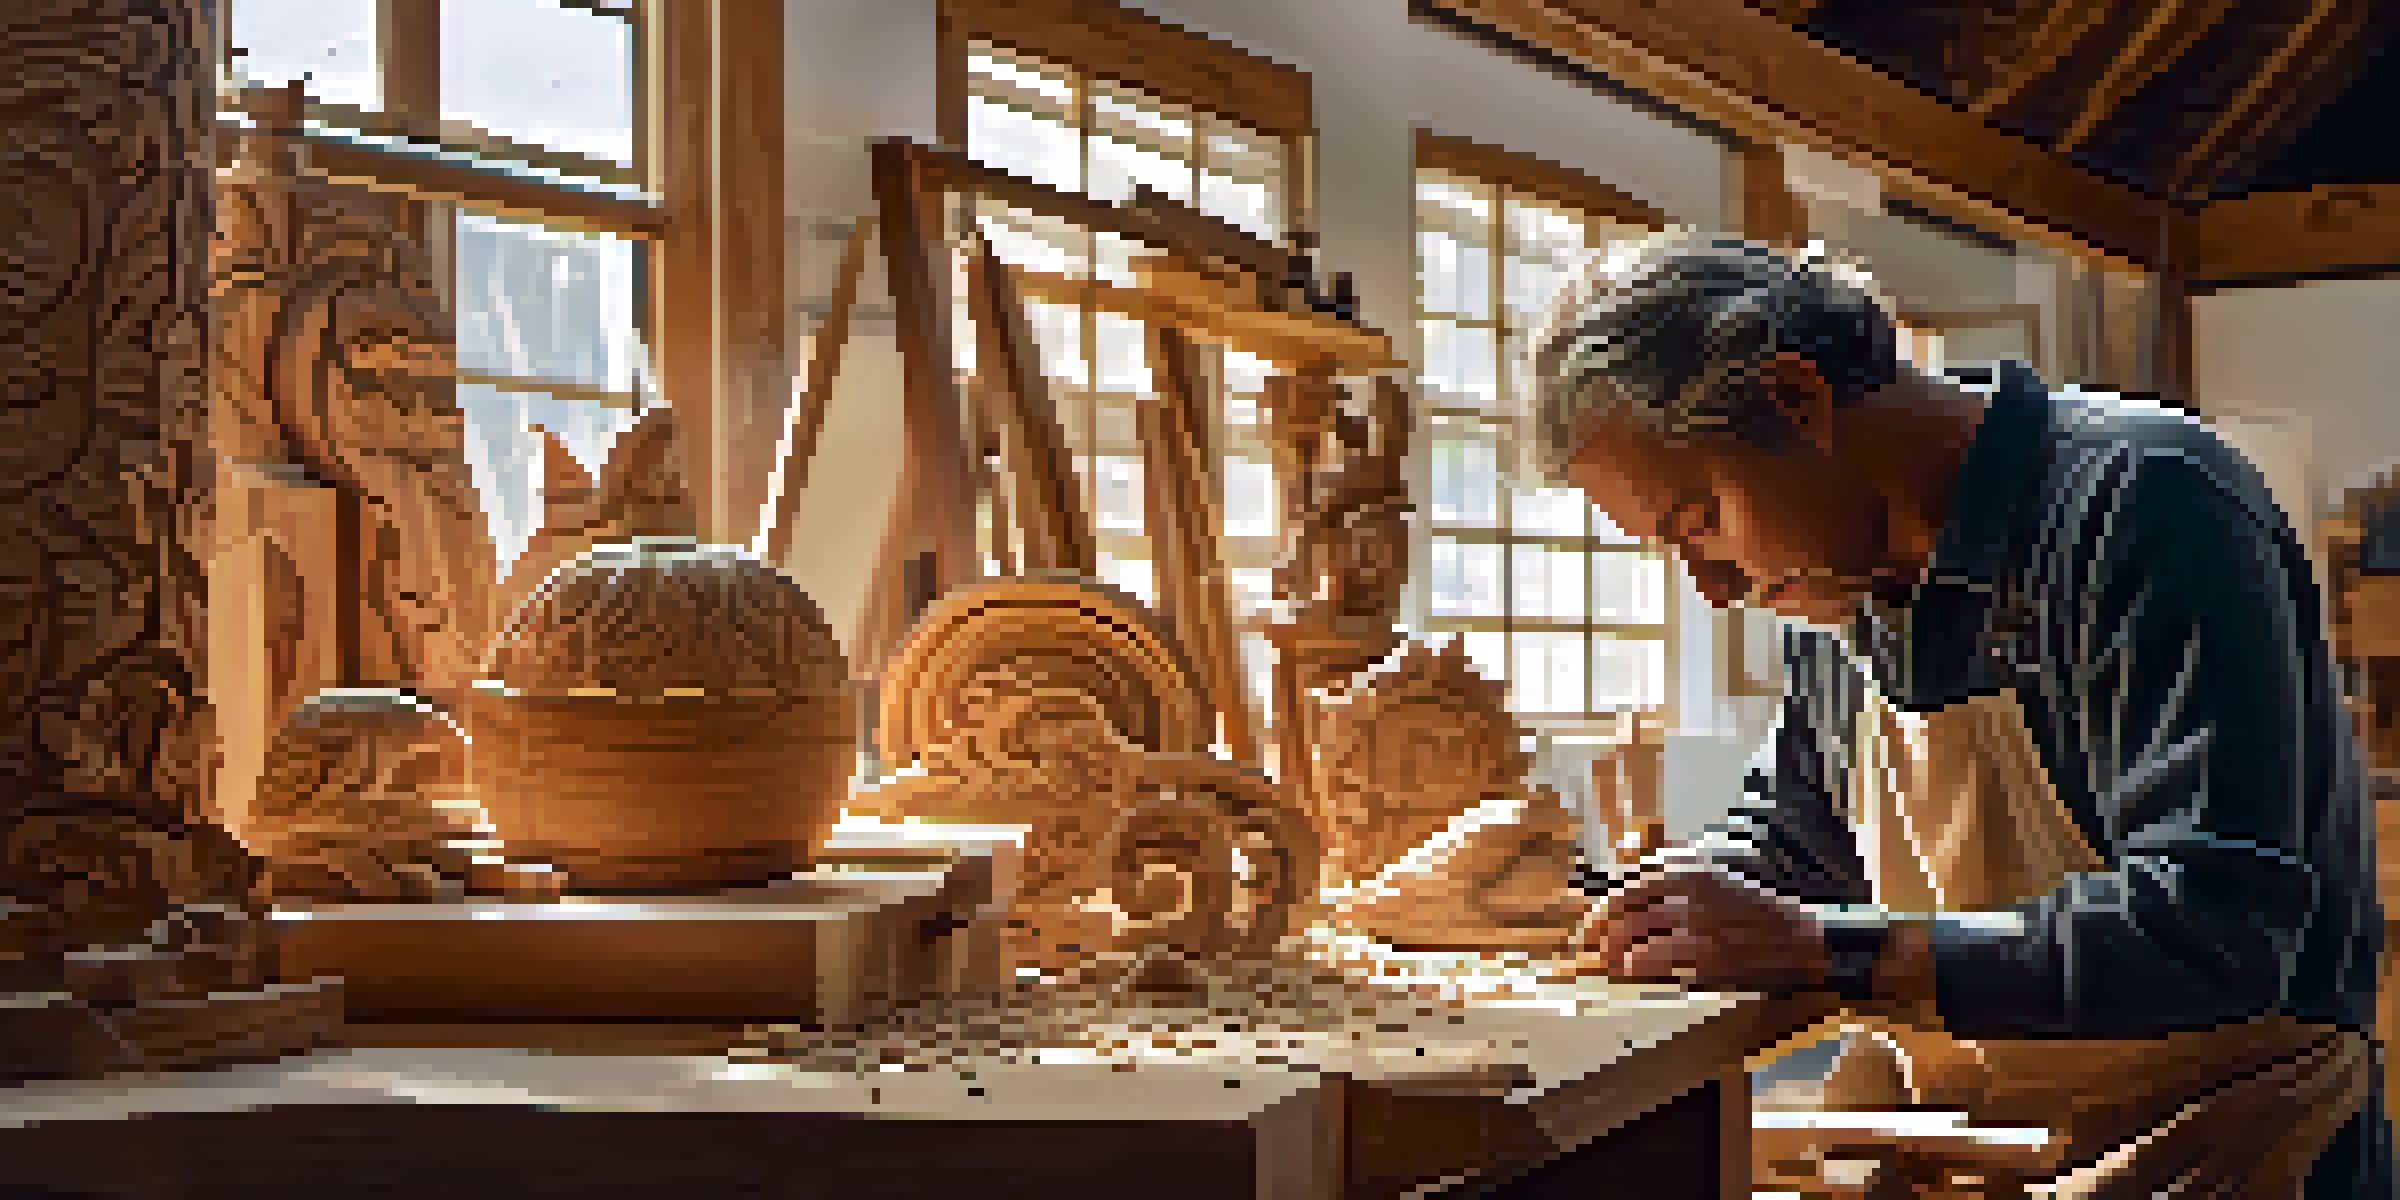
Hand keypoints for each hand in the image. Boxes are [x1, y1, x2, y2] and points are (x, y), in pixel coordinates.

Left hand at [1569, 864, 1830, 991]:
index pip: (1628, 889)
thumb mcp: (1712, 881)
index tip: (1588, 928)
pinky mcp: (1705, 952)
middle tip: (1584, 950)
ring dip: (1610, 952)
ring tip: (1602, 965)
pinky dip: (1632, 965)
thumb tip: (1626, 894)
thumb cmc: (1751, 913)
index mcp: (1688, 872)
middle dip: (1597, 932)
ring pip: (1633, 934)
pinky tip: (1625, 973)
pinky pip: (1654, 957)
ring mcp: (1695, 921)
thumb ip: (1673, 882)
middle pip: (1623, 910)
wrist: (1798, 937)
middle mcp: (1687, 891)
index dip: (1601, 911)